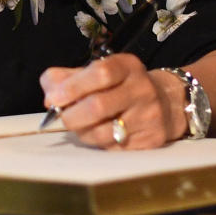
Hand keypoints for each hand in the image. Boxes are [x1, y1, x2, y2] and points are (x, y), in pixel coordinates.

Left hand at [39, 54, 186, 149]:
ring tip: (79, 126)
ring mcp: (149, 116)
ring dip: (82, 132)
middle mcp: (142, 89)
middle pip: (99, 106)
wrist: (167, 102)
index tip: (52, 99)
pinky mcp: (151, 140)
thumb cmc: (122, 86)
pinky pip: (114, 148)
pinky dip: (98, 143)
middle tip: (61, 117)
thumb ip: (69, 77)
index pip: (99, 73)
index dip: (72, 87)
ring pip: (103, 132)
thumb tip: (48, 94)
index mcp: (127, 66)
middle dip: (72, 115)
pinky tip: (99, 133)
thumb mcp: (99, 71)